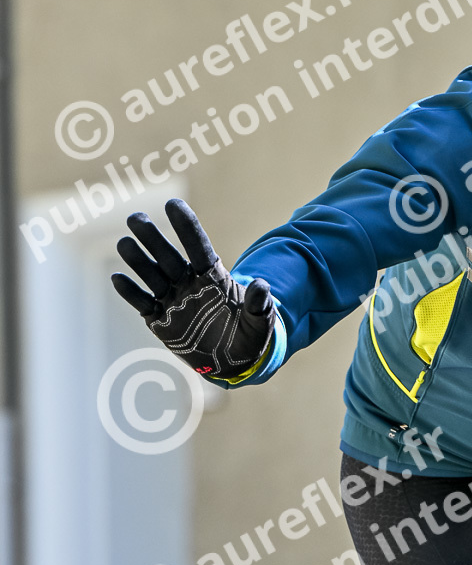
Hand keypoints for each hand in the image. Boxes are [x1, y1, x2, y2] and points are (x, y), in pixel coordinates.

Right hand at [111, 198, 275, 382]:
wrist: (233, 361)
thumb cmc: (248, 337)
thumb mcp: (259, 324)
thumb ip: (260, 305)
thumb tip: (261, 284)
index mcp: (213, 276)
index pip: (198, 246)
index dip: (186, 226)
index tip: (172, 203)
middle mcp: (188, 283)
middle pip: (168, 256)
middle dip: (152, 238)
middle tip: (134, 218)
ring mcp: (172, 300)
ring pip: (151, 275)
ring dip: (138, 260)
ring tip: (124, 243)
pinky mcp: (159, 319)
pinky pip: (142, 303)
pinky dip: (131, 292)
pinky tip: (117, 278)